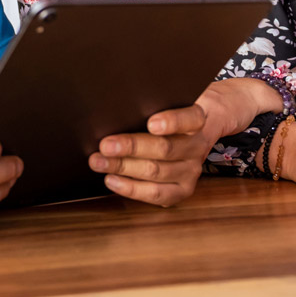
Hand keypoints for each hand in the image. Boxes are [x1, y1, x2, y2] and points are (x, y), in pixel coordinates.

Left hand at [88, 80, 259, 206]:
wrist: (193, 135)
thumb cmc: (167, 115)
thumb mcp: (165, 102)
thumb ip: (148, 104)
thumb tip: (112, 108)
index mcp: (196, 120)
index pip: (188, 119)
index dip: (171, 122)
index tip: (151, 123)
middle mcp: (197, 146)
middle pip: (165, 148)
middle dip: (131, 147)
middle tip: (105, 145)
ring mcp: (191, 170)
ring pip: (156, 172)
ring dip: (123, 167)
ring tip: (99, 162)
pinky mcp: (183, 189)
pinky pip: (156, 194)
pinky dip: (131, 188)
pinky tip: (111, 180)